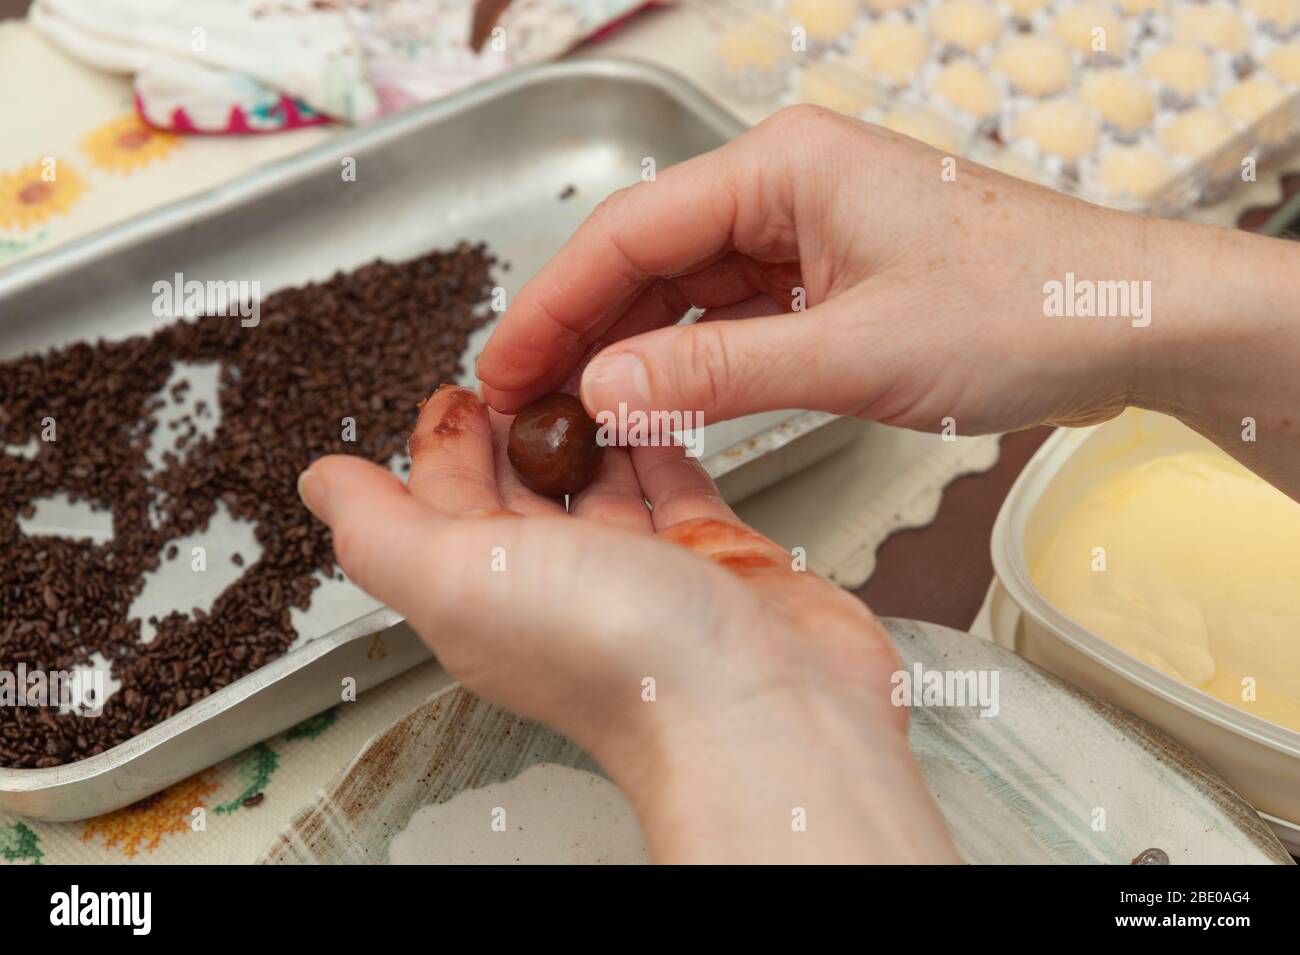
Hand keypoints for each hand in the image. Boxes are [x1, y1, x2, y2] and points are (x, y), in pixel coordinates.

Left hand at [298, 385, 959, 862]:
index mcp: (488, 596)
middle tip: (526, 354)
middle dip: (515, 419)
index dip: (443, 441)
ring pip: (601, 479)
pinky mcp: (712, 559)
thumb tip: (321, 486)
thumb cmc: (622, 659)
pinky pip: (676, 481)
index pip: (445, 503)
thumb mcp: (459, 578)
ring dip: (589, 421)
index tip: (456, 385)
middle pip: (521, 486)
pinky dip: (661, 438)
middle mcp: (561, 589)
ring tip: (587, 358)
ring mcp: (640, 574)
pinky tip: (655, 400)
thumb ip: (382, 531)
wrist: (766, 710)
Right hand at [477, 105, 1299, 499]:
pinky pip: (733, 315)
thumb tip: (602, 394)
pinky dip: (691, 359)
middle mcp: (783, 186)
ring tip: (570, 410)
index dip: (553, 304)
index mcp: (781, 168)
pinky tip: (653, 400)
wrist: (1126, 321)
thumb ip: (717, 375)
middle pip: (646, 257)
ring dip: (630, 349)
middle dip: (580, 329)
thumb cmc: (1020, 309)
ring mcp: (805, 231)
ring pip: (684, 289)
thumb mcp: (852, 353)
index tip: (502, 365)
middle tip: (519, 400)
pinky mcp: (827, 276)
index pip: (629, 231)